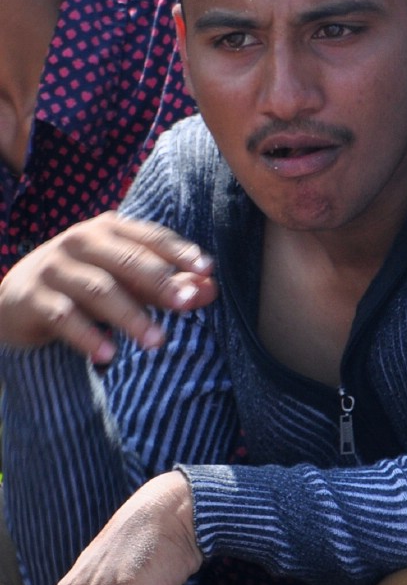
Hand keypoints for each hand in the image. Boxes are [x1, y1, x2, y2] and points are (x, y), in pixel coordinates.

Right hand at [0, 214, 216, 363]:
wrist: (18, 298)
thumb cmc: (84, 283)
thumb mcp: (125, 281)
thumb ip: (166, 285)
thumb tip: (210, 289)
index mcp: (109, 228)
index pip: (150, 236)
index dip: (179, 252)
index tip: (206, 270)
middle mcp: (81, 241)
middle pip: (127, 260)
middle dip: (160, 282)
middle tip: (186, 304)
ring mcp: (55, 268)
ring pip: (99, 289)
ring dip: (130, 316)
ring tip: (157, 342)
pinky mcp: (33, 297)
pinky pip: (64, 317)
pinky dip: (88, 336)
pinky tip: (109, 356)